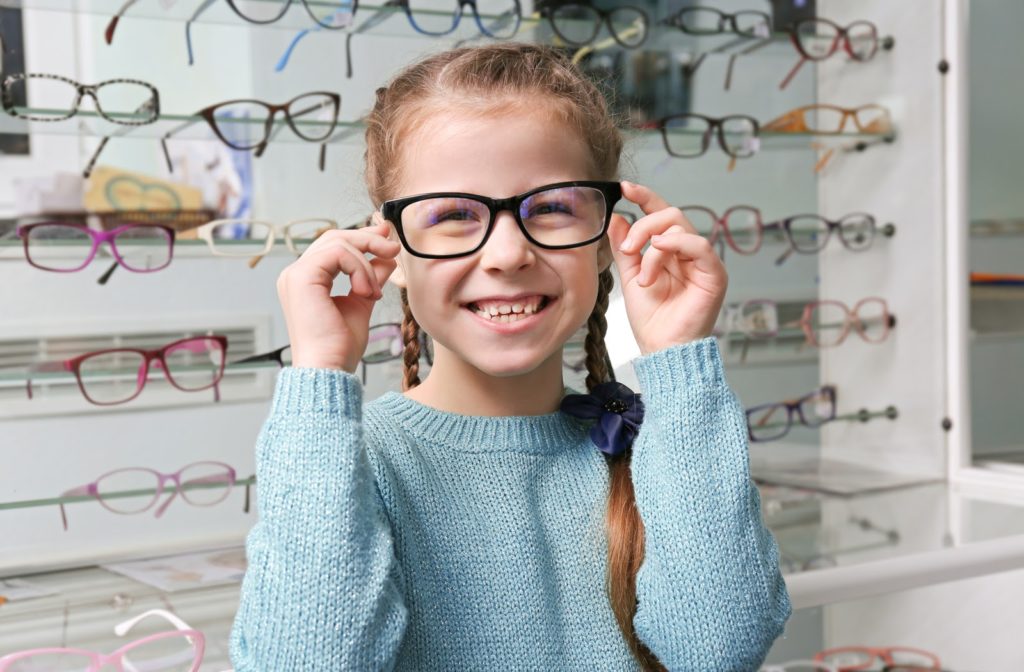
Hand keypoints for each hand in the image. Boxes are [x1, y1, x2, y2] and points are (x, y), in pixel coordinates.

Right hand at [276, 215, 400, 370]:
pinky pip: (338, 254)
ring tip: (373, 293)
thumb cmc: (341, 346)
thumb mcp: (362, 302)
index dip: (362, 238)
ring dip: (367, 263)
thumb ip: (370, 277)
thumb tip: (386, 256)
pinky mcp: (302, 277)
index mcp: (307, 280)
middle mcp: (296, 274)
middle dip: (368, 240)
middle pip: (334, 237)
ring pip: (338, 243)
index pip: (333, 246)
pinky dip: (359, 269)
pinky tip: (366, 292)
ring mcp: (295, 274)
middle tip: (393, 248)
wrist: (330, 368)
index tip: (388, 239)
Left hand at [607, 181, 727, 354]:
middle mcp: (688, 252)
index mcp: (670, 251)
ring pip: (679, 227)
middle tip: (626, 250)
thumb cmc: (651, 320)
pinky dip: (673, 247)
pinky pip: (699, 244)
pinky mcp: (714, 273)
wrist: (662, 349)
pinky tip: (655, 262)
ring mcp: (702, 261)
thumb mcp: (629, 277)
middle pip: (670, 214)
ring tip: (642, 277)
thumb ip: (625, 248)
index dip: (645, 197)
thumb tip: (617, 217)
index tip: (624, 188)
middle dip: (643, 226)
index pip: (660, 214)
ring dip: (652, 247)